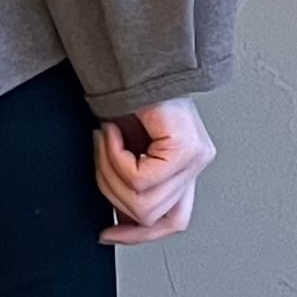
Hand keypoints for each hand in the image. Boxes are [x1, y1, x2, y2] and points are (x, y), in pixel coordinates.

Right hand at [95, 98, 215, 244]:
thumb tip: (116, 222)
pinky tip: (112, 132)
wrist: (129, 60)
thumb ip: (131, 184)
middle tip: (99, 154)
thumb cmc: (123, 96)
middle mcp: (197, 163)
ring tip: (105, 140)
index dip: (138, 236)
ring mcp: (197, 156)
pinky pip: (141, 179)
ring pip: (142, 201)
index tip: (108, 234)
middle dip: (111, 190)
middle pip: (150, 215)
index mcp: (186, 167)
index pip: (173, 221)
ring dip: (109, 171)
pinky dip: (114, 158)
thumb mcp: (125, 150)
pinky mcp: (187, 147)